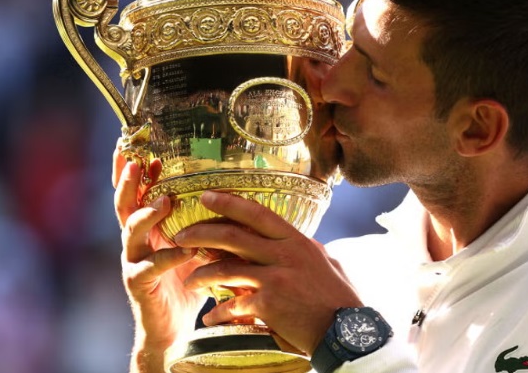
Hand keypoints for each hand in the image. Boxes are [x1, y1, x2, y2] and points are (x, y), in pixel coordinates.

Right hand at [112, 147, 207, 366]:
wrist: (174, 326)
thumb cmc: (186, 279)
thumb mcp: (194, 243)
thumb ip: (200, 221)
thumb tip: (226, 192)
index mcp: (147, 227)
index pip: (137, 193)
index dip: (137, 172)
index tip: (146, 150)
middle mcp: (135, 240)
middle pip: (124, 204)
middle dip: (128, 181)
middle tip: (136, 162)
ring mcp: (133, 260)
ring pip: (130, 231)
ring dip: (147, 213)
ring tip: (165, 201)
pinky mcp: (138, 283)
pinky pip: (150, 266)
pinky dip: (168, 257)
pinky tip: (185, 250)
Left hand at [174, 190, 362, 354]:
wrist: (346, 330)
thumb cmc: (337, 297)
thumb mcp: (323, 261)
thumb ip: (303, 248)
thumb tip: (294, 239)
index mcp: (296, 240)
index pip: (258, 213)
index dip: (230, 203)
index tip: (207, 196)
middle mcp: (284, 254)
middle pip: (234, 236)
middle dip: (202, 233)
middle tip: (181, 236)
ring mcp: (275, 278)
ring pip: (226, 269)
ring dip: (202, 274)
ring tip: (189, 280)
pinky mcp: (269, 304)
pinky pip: (234, 305)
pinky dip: (219, 313)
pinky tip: (211, 318)